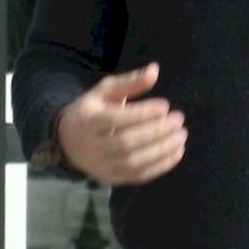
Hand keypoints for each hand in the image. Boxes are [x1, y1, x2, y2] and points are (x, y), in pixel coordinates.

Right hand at [57, 62, 186, 184]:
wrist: (67, 142)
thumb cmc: (91, 112)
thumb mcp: (104, 92)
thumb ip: (129, 82)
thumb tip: (155, 69)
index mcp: (87, 120)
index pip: (116, 119)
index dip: (142, 114)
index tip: (166, 106)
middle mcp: (92, 146)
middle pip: (126, 142)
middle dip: (156, 132)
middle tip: (178, 120)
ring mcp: (101, 166)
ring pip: (134, 162)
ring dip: (162, 150)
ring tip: (181, 136)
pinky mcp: (112, 179)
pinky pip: (139, 176)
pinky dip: (161, 166)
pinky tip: (177, 152)